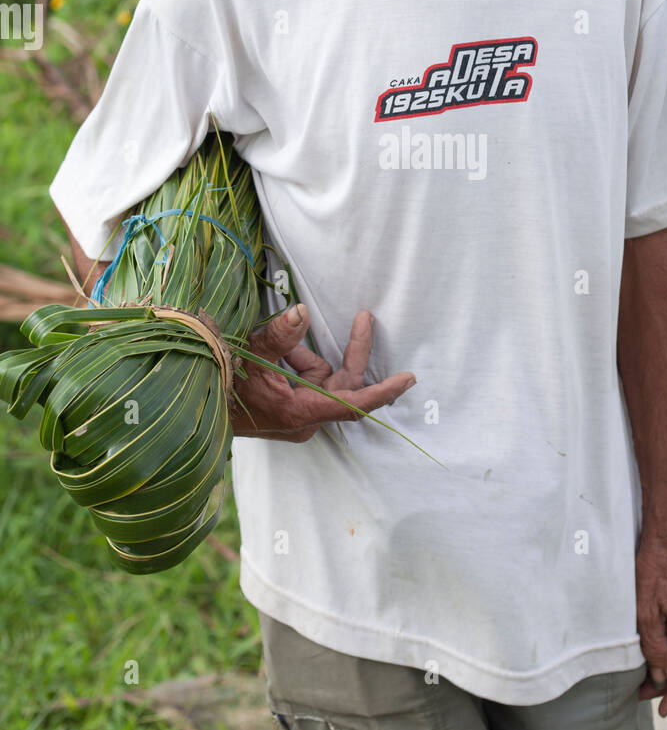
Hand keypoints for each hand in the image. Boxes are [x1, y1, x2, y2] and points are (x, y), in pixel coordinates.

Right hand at [229, 304, 414, 442]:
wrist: (196, 411)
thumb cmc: (222, 387)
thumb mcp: (249, 356)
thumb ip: (279, 335)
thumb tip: (302, 312)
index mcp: (300, 412)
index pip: (352, 403)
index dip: (382, 392)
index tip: (408, 378)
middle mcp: (305, 417)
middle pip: (343, 384)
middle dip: (351, 351)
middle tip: (365, 318)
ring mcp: (298, 412)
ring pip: (322, 378)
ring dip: (307, 356)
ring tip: (281, 341)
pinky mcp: (290, 406)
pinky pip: (306, 379)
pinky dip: (297, 360)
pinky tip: (276, 349)